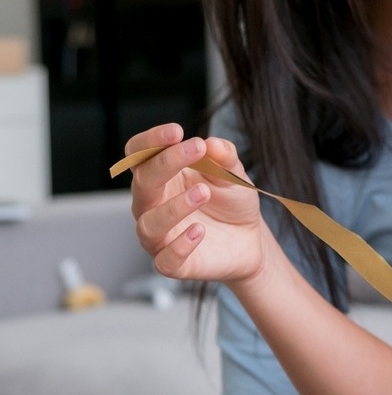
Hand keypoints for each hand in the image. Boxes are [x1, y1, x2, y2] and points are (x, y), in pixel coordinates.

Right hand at [124, 124, 267, 284]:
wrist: (250, 240)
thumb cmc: (232, 202)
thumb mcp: (234, 174)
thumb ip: (224, 157)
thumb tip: (212, 144)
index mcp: (160, 177)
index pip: (138, 155)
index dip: (150, 141)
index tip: (177, 131)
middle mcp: (151, 205)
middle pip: (142, 183)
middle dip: (166, 163)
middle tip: (196, 149)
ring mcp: (160, 236)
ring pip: (149, 223)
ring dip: (174, 207)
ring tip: (204, 192)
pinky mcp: (173, 264)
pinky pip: (165, 260)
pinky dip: (180, 246)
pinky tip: (200, 231)